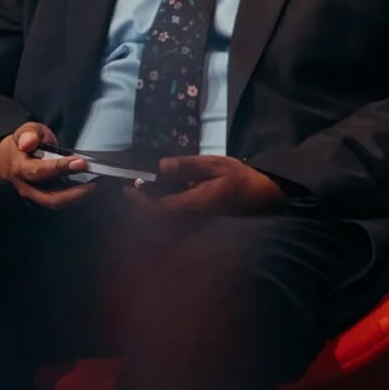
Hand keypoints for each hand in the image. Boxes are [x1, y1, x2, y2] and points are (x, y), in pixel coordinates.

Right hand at [0, 122, 93, 208]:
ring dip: (77, 198)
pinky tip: (90, 190)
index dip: (60, 168)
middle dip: (73, 193)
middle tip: (93, 185)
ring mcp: (35, 195)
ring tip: (95, 188)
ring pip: (56, 203)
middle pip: (49, 197)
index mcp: (20, 168)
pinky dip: (76, 198)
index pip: (39, 172)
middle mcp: (26, 186)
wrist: (10, 158)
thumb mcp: (27, 131)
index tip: (80, 162)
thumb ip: (29, 133)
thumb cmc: (23, 144)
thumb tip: (28, 143)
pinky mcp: (43, 198)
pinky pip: (60, 202)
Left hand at [127, 156, 285, 215]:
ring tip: (142, 193)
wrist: (258, 196)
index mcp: (193, 203)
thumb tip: (162, 165)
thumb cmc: (238, 178)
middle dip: (138, 206)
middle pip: (153, 220)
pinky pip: (168, 223)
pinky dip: (157, 213)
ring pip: (159, 224)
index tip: (130, 185)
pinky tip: (159, 199)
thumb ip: (189, 165)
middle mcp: (189, 219)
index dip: (139, 199)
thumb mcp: (216, 165)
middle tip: (132, 188)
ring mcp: (190, 224)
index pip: (157, 208)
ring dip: (146, 210)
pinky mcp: (192, 225)